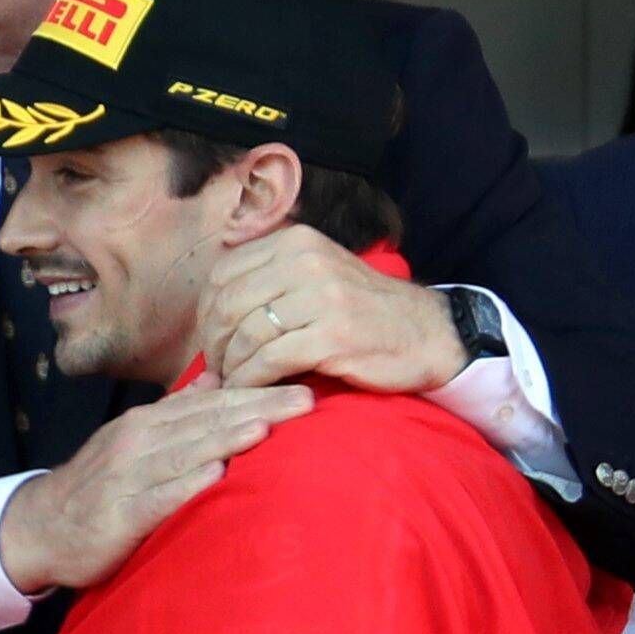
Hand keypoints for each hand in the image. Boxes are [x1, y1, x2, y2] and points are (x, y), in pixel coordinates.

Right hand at [0, 384, 312, 598]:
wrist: (38, 526)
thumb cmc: (99, 486)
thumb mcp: (136, 439)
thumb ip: (178, 411)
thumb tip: (220, 379)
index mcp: (148, 422)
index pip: (212, 403)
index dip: (257, 393)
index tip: (302, 385)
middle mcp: (138, 441)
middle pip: (206, 421)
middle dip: (257, 409)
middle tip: (304, 400)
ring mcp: (128, 476)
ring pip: (184, 452)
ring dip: (226, 438)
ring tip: (266, 428)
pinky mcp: (119, 515)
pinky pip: (156, 497)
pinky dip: (185, 485)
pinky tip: (214, 475)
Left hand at [195, 229, 466, 396]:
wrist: (427, 333)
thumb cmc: (365, 312)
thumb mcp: (319, 273)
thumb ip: (272, 276)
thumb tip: (214, 305)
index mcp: (296, 243)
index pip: (224, 273)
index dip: (207, 312)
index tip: (212, 339)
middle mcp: (306, 262)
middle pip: (228, 303)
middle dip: (214, 342)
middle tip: (217, 367)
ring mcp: (320, 297)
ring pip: (246, 333)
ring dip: (231, 366)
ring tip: (233, 382)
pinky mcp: (332, 335)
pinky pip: (269, 360)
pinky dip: (251, 380)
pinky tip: (251, 390)